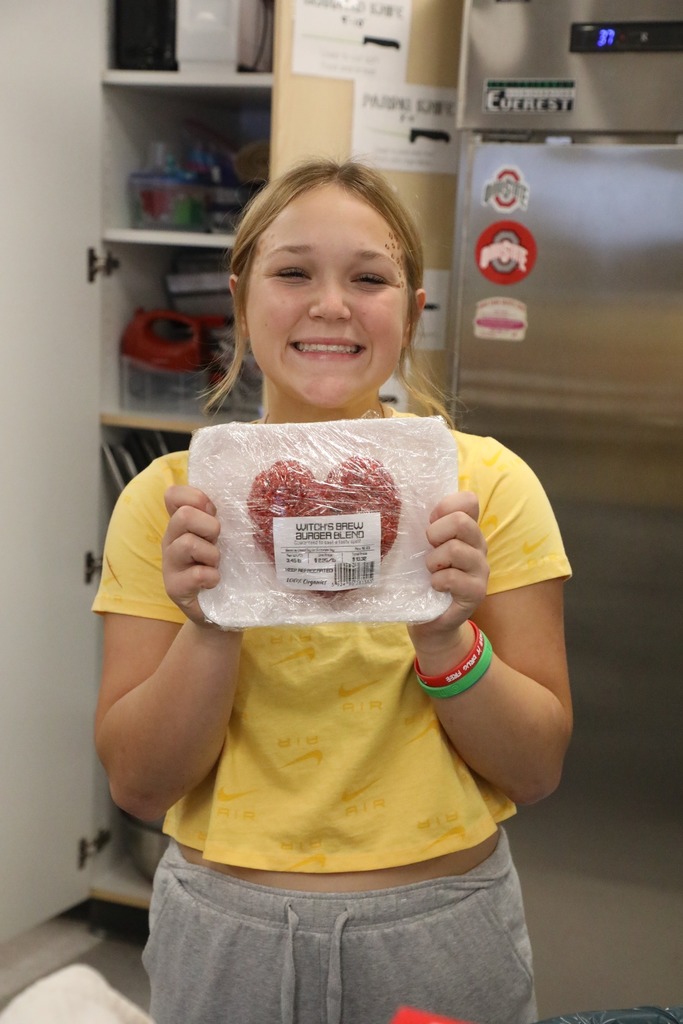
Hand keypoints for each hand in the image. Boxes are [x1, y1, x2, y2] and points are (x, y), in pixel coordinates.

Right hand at [162, 485, 220, 624]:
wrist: (219, 611)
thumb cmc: (224, 568)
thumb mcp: (223, 539)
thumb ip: (222, 518)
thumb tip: (243, 496)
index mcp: (181, 524)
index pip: (173, 495)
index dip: (195, 497)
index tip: (212, 513)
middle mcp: (171, 539)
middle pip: (184, 515)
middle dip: (209, 527)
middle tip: (217, 542)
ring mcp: (170, 564)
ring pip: (187, 543)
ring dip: (211, 554)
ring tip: (216, 565)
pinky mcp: (174, 587)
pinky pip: (196, 574)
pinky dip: (212, 577)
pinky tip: (215, 582)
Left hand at [408, 491, 488, 656]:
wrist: (431, 621)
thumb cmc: (422, 579)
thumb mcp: (421, 549)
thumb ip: (422, 528)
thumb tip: (400, 506)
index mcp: (466, 530)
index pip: (469, 500)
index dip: (446, 506)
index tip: (430, 521)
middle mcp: (478, 545)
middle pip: (462, 521)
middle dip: (435, 533)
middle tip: (427, 548)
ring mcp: (481, 569)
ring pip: (455, 549)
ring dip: (433, 560)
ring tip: (430, 570)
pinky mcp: (477, 592)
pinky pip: (453, 577)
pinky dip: (437, 581)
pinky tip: (434, 586)